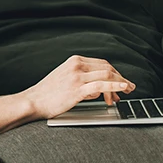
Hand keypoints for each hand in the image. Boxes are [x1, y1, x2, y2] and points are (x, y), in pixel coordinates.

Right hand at [20, 55, 135, 119]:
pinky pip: (101, 85)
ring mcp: (77, 76)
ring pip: (107, 75)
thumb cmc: (47, 93)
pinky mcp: (77, 88)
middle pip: (107, 68)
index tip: (122, 80)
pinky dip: (115, 86)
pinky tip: (122, 88)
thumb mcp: (64, 78)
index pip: (101, 63)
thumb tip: (98, 90)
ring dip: (120, 83)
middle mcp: (76, 65)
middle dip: (121, 77)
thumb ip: (81, 80)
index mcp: (74, 61)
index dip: (115, 72)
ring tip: (127, 91)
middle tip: (129, 87)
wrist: (33, 101)